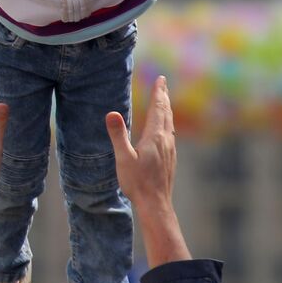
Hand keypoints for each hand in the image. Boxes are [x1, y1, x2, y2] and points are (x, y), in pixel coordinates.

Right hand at [106, 76, 190, 265]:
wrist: (155, 204)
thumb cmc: (138, 183)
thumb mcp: (123, 158)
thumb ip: (118, 135)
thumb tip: (112, 113)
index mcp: (155, 137)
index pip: (159, 108)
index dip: (159, 92)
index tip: (160, 78)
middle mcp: (166, 140)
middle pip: (166, 113)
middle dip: (164, 97)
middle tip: (163, 83)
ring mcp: (170, 150)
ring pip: (170, 124)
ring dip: (167, 110)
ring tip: (164, 102)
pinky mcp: (170, 159)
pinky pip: (170, 135)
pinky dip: (167, 124)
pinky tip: (165, 130)